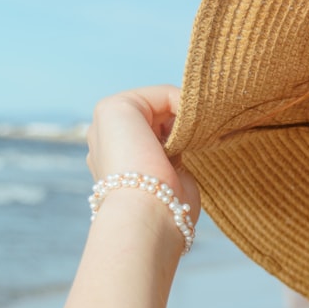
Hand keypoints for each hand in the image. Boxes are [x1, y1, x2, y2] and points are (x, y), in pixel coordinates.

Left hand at [85, 85, 199, 219]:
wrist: (148, 211)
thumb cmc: (130, 160)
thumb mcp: (123, 108)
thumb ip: (154, 96)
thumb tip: (189, 113)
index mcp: (109, 121)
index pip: (154, 96)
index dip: (176, 100)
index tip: (192, 112)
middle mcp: (125, 137)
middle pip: (166, 111)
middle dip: (182, 116)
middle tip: (193, 127)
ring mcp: (148, 156)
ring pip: (177, 128)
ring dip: (189, 131)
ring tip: (194, 139)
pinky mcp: (170, 173)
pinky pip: (186, 147)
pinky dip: (195, 144)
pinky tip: (199, 148)